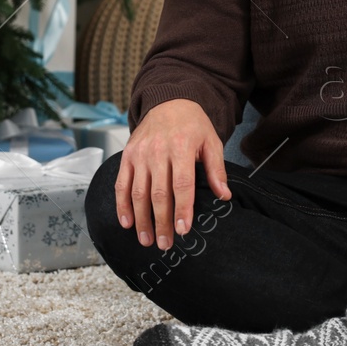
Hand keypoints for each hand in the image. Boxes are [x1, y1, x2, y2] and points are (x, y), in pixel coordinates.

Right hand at [115, 98, 231, 249]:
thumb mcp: (211, 142)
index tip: (183, 230)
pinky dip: (122, 205)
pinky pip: (121, 184)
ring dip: (141, 219)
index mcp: (181, 147)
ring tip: (147, 240)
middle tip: (165, 244)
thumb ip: (216, 169)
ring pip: (138, 192)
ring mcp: (140, 154)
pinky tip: (126, 222)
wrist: (168, 101)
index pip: (182, 184)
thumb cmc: (192, 124)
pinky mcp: (127, 156)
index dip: (182, 209)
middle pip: (158, 193)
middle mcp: (157, 151)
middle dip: (161, 221)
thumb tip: (224, 196)